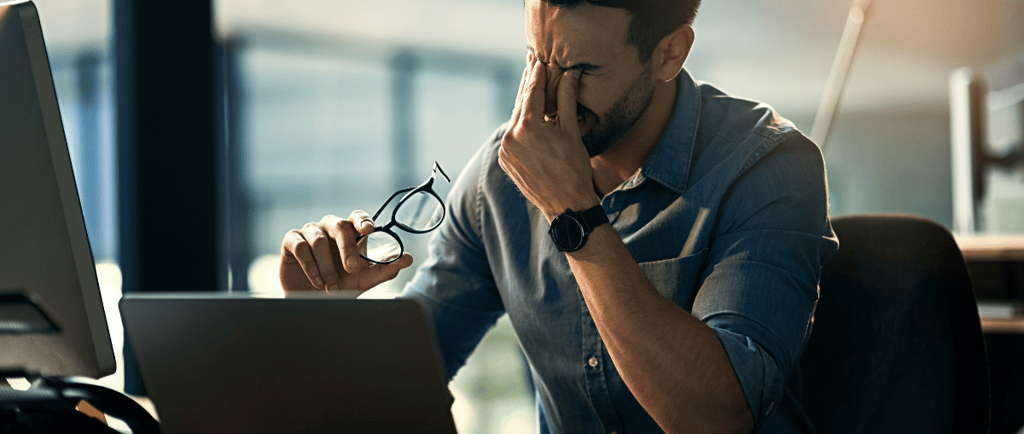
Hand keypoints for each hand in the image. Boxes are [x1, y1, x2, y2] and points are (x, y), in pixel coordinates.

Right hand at [279, 212, 413, 292]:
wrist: (313, 302)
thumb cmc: (342, 286)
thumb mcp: (365, 280)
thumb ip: (386, 269)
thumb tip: (408, 259)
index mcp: (350, 232)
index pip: (358, 217)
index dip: (363, 220)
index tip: (368, 230)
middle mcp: (331, 227)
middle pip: (340, 225)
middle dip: (348, 248)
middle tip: (352, 269)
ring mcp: (310, 232)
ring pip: (319, 240)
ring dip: (327, 266)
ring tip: (331, 285)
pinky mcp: (292, 240)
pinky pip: (301, 246)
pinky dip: (310, 266)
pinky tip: (317, 281)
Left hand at [499, 56, 599, 221]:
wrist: (566, 205)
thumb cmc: (574, 168)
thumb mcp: (572, 130)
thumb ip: (565, 99)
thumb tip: (569, 73)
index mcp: (528, 127)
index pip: (532, 92)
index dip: (537, 74)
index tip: (539, 59)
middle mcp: (511, 137)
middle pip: (521, 103)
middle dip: (528, 85)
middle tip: (532, 65)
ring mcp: (506, 150)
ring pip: (515, 119)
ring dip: (525, 104)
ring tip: (532, 88)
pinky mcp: (505, 161)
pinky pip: (513, 136)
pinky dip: (521, 125)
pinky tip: (530, 116)